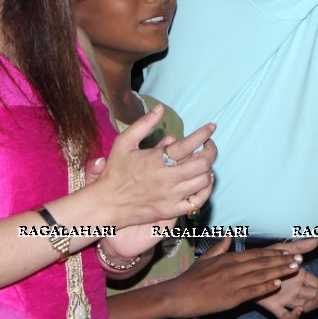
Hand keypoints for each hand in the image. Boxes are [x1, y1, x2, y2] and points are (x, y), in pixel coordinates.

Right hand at [92, 106, 217, 228]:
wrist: (106, 204)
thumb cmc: (115, 171)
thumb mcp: (124, 142)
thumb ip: (143, 124)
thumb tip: (160, 108)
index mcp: (156, 160)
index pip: (189, 144)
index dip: (205, 133)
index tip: (211, 127)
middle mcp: (166, 179)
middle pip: (203, 163)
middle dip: (211, 151)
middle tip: (208, 145)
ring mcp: (170, 196)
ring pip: (203, 181)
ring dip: (208, 169)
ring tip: (203, 162)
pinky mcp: (170, 210)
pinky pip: (198, 201)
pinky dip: (206, 190)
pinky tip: (204, 181)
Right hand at [161, 237, 302, 317]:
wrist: (176, 295)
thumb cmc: (190, 278)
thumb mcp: (206, 259)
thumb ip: (220, 247)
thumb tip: (229, 236)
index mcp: (228, 259)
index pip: (257, 254)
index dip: (274, 253)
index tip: (289, 252)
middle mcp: (233, 268)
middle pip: (262, 263)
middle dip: (282, 260)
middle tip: (299, 259)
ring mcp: (232, 283)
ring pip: (260, 275)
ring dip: (279, 271)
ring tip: (295, 268)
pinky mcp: (230, 297)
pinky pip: (251, 291)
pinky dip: (264, 287)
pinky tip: (277, 284)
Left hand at [256, 239, 317, 318]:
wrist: (247, 271)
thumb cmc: (266, 260)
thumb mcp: (284, 250)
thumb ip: (300, 247)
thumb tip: (316, 240)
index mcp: (301, 278)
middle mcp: (297, 290)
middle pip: (316, 295)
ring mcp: (287, 300)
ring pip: (305, 305)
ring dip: (314, 303)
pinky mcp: (275, 307)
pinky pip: (286, 315)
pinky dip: (293, 315)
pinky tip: (299, 309)